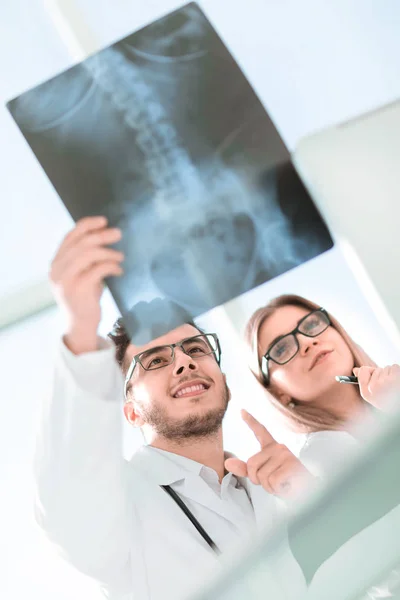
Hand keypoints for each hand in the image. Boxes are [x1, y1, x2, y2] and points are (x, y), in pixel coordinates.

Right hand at [50, 216, 123, 353]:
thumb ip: (85, 257)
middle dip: (102, 235)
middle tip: (119, 233)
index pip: (70, 236)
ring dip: (108, 252)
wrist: (80, 325)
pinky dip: (112, 266)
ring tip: (120, 257)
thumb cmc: (85, 297)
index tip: (104, 221)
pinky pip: (98, 269)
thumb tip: (104, 233)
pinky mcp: (78, 289)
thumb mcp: (82, 274)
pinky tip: (119, 270)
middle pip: (81, 242)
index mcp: (56, 263)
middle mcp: (56, 270)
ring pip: (89, 253)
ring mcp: (65, 280)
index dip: (87, 225)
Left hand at [225, 410, 313, 498]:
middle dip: (258, 480)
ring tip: (283, 484)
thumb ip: (245, 469)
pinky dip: (277, 490)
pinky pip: (271, 482)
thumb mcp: (263, 475)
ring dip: (270, 487)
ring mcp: (285, 454)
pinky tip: (288, 486)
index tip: (241, 410)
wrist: (308, 492)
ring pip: (261, 476)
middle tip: (275, 482)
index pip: (260, 431)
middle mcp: (279, 447)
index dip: (250, 421)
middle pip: (251, 464)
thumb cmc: (285, 483)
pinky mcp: (291, 465)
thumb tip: (227, 462)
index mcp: (273, 448)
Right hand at [353, 365, 399, 409]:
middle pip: (376, 369)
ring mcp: (384, 383)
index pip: (363, 370)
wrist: (398, 407)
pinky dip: (397, 372)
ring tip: (393, 385)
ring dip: (391, 374)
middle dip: (383, 375)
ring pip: (386, 368)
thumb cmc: (387, 400)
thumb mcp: (372, 393)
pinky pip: (394, 367)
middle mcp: (373, 388)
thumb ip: (363, 380)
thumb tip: (355, 370)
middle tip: (388, 387)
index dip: (371, 372)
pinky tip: (397, 381)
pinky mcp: (394, 379)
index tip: (376, 378)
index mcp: (365, 392)